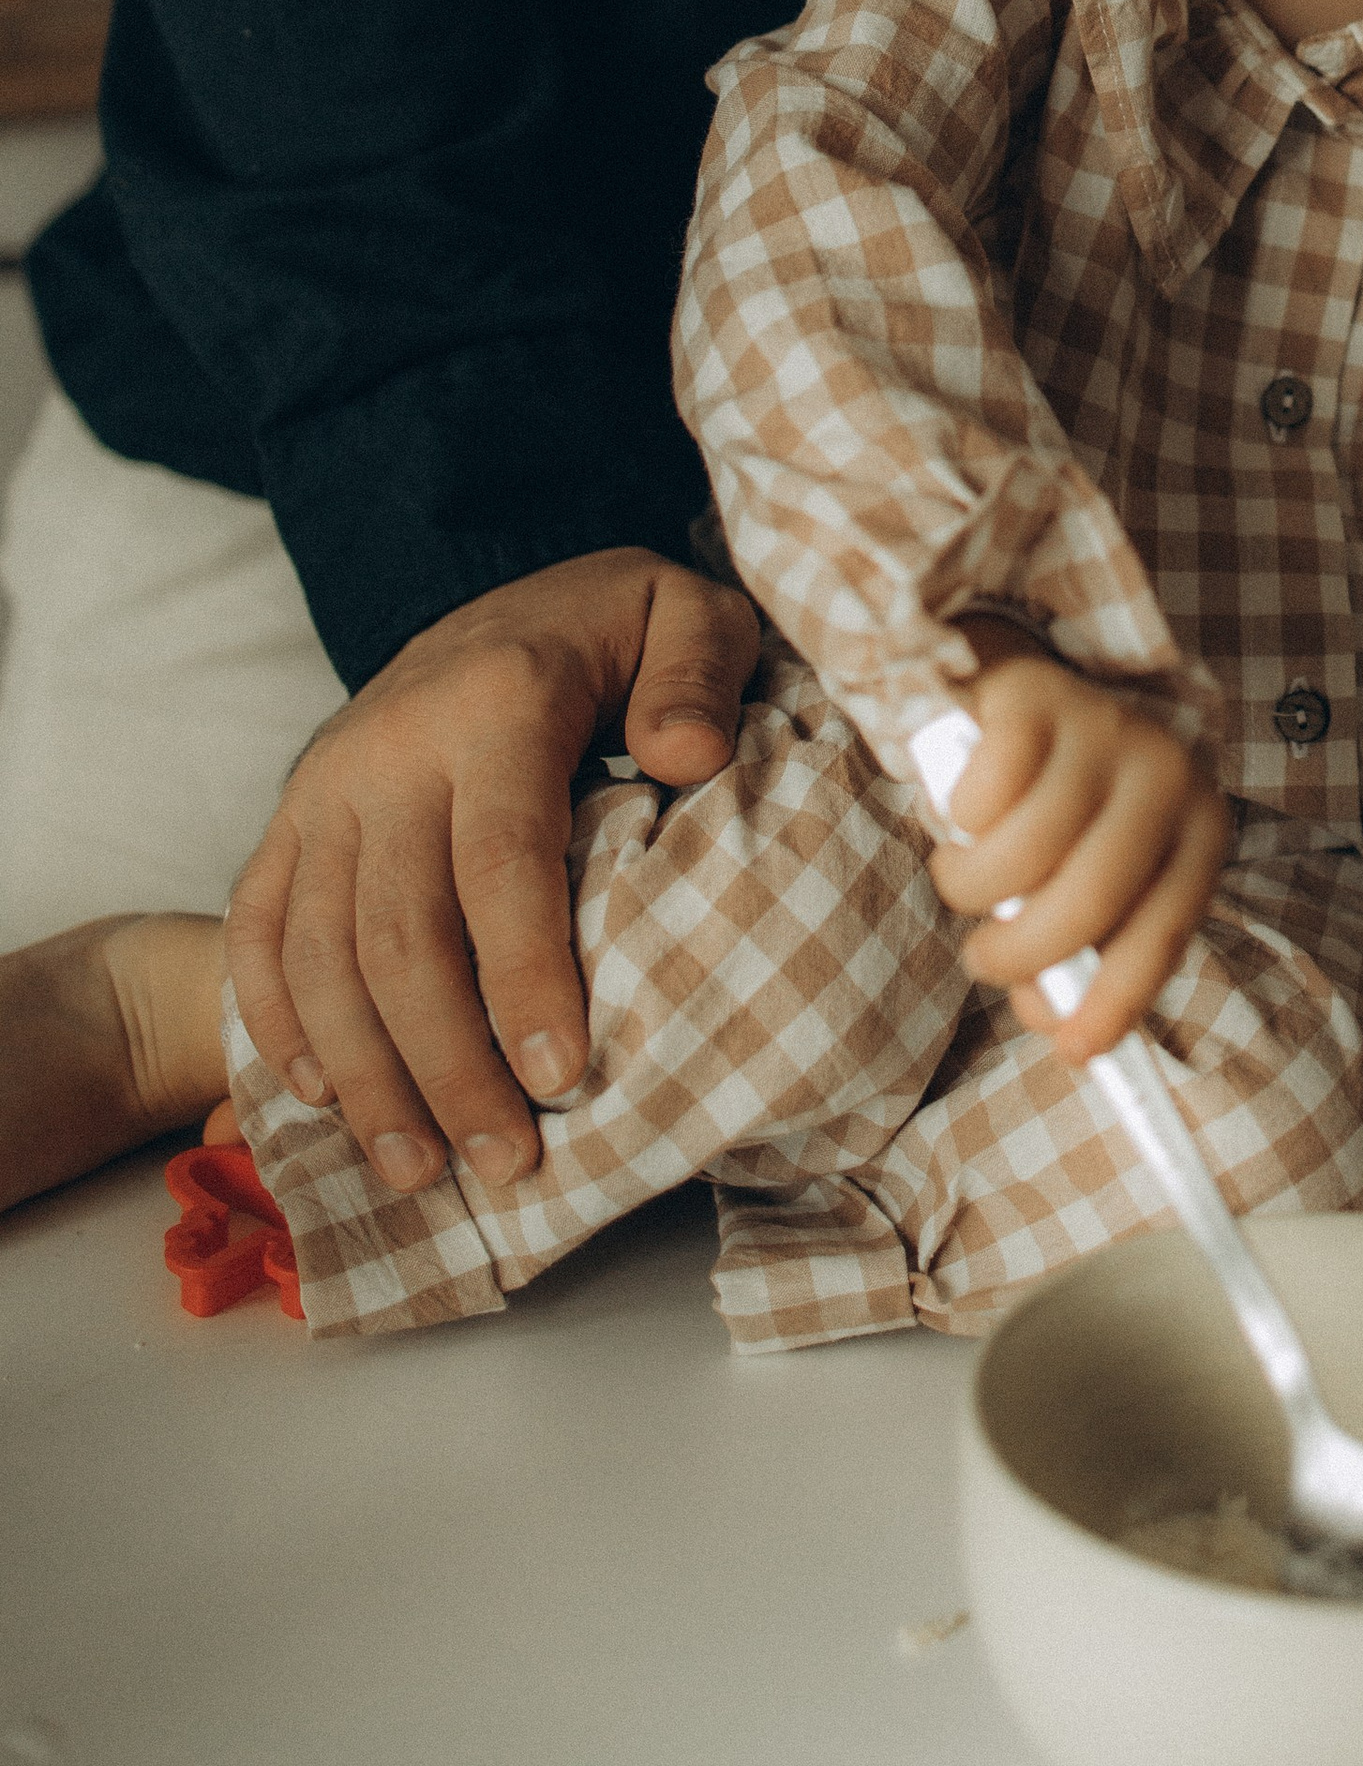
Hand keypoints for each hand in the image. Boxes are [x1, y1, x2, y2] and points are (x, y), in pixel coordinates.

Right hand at [226, 550, 760, 1197]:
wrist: (509, 596)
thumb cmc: (618, 630)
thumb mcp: (691, 618)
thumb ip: (700, 677)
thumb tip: (689, 758)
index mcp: (496, 701)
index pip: (500, 859)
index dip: (524, 978)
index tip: (563, 1080)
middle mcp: (391, 746)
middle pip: (400, 931)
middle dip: (448, 1063)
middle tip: (505, 1163)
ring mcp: (326, 783)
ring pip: (318, 950)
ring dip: (364, 1073)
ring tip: (421, 1169)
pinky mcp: (291, 815)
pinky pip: (257, 929)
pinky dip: (278, 1022)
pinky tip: (326, 1099)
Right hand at [929, 625, 1229, 1060]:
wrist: (1025, 698)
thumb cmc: (1063, 812)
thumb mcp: (1092, 876)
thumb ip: (1083, 949)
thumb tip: (1055, 1022)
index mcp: (1199, 828)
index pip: (1164, 931)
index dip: (1116, 999)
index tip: (1072, 1051)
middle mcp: (1165, 772)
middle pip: (1088, 898)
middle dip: (1022, 953)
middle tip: (983, 962)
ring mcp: (1102, 728)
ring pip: (1025, 852)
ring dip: (972, 890)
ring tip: (964, 882)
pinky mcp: (1037, 698)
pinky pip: (983, 794)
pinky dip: (959, 819)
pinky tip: (965, 812)